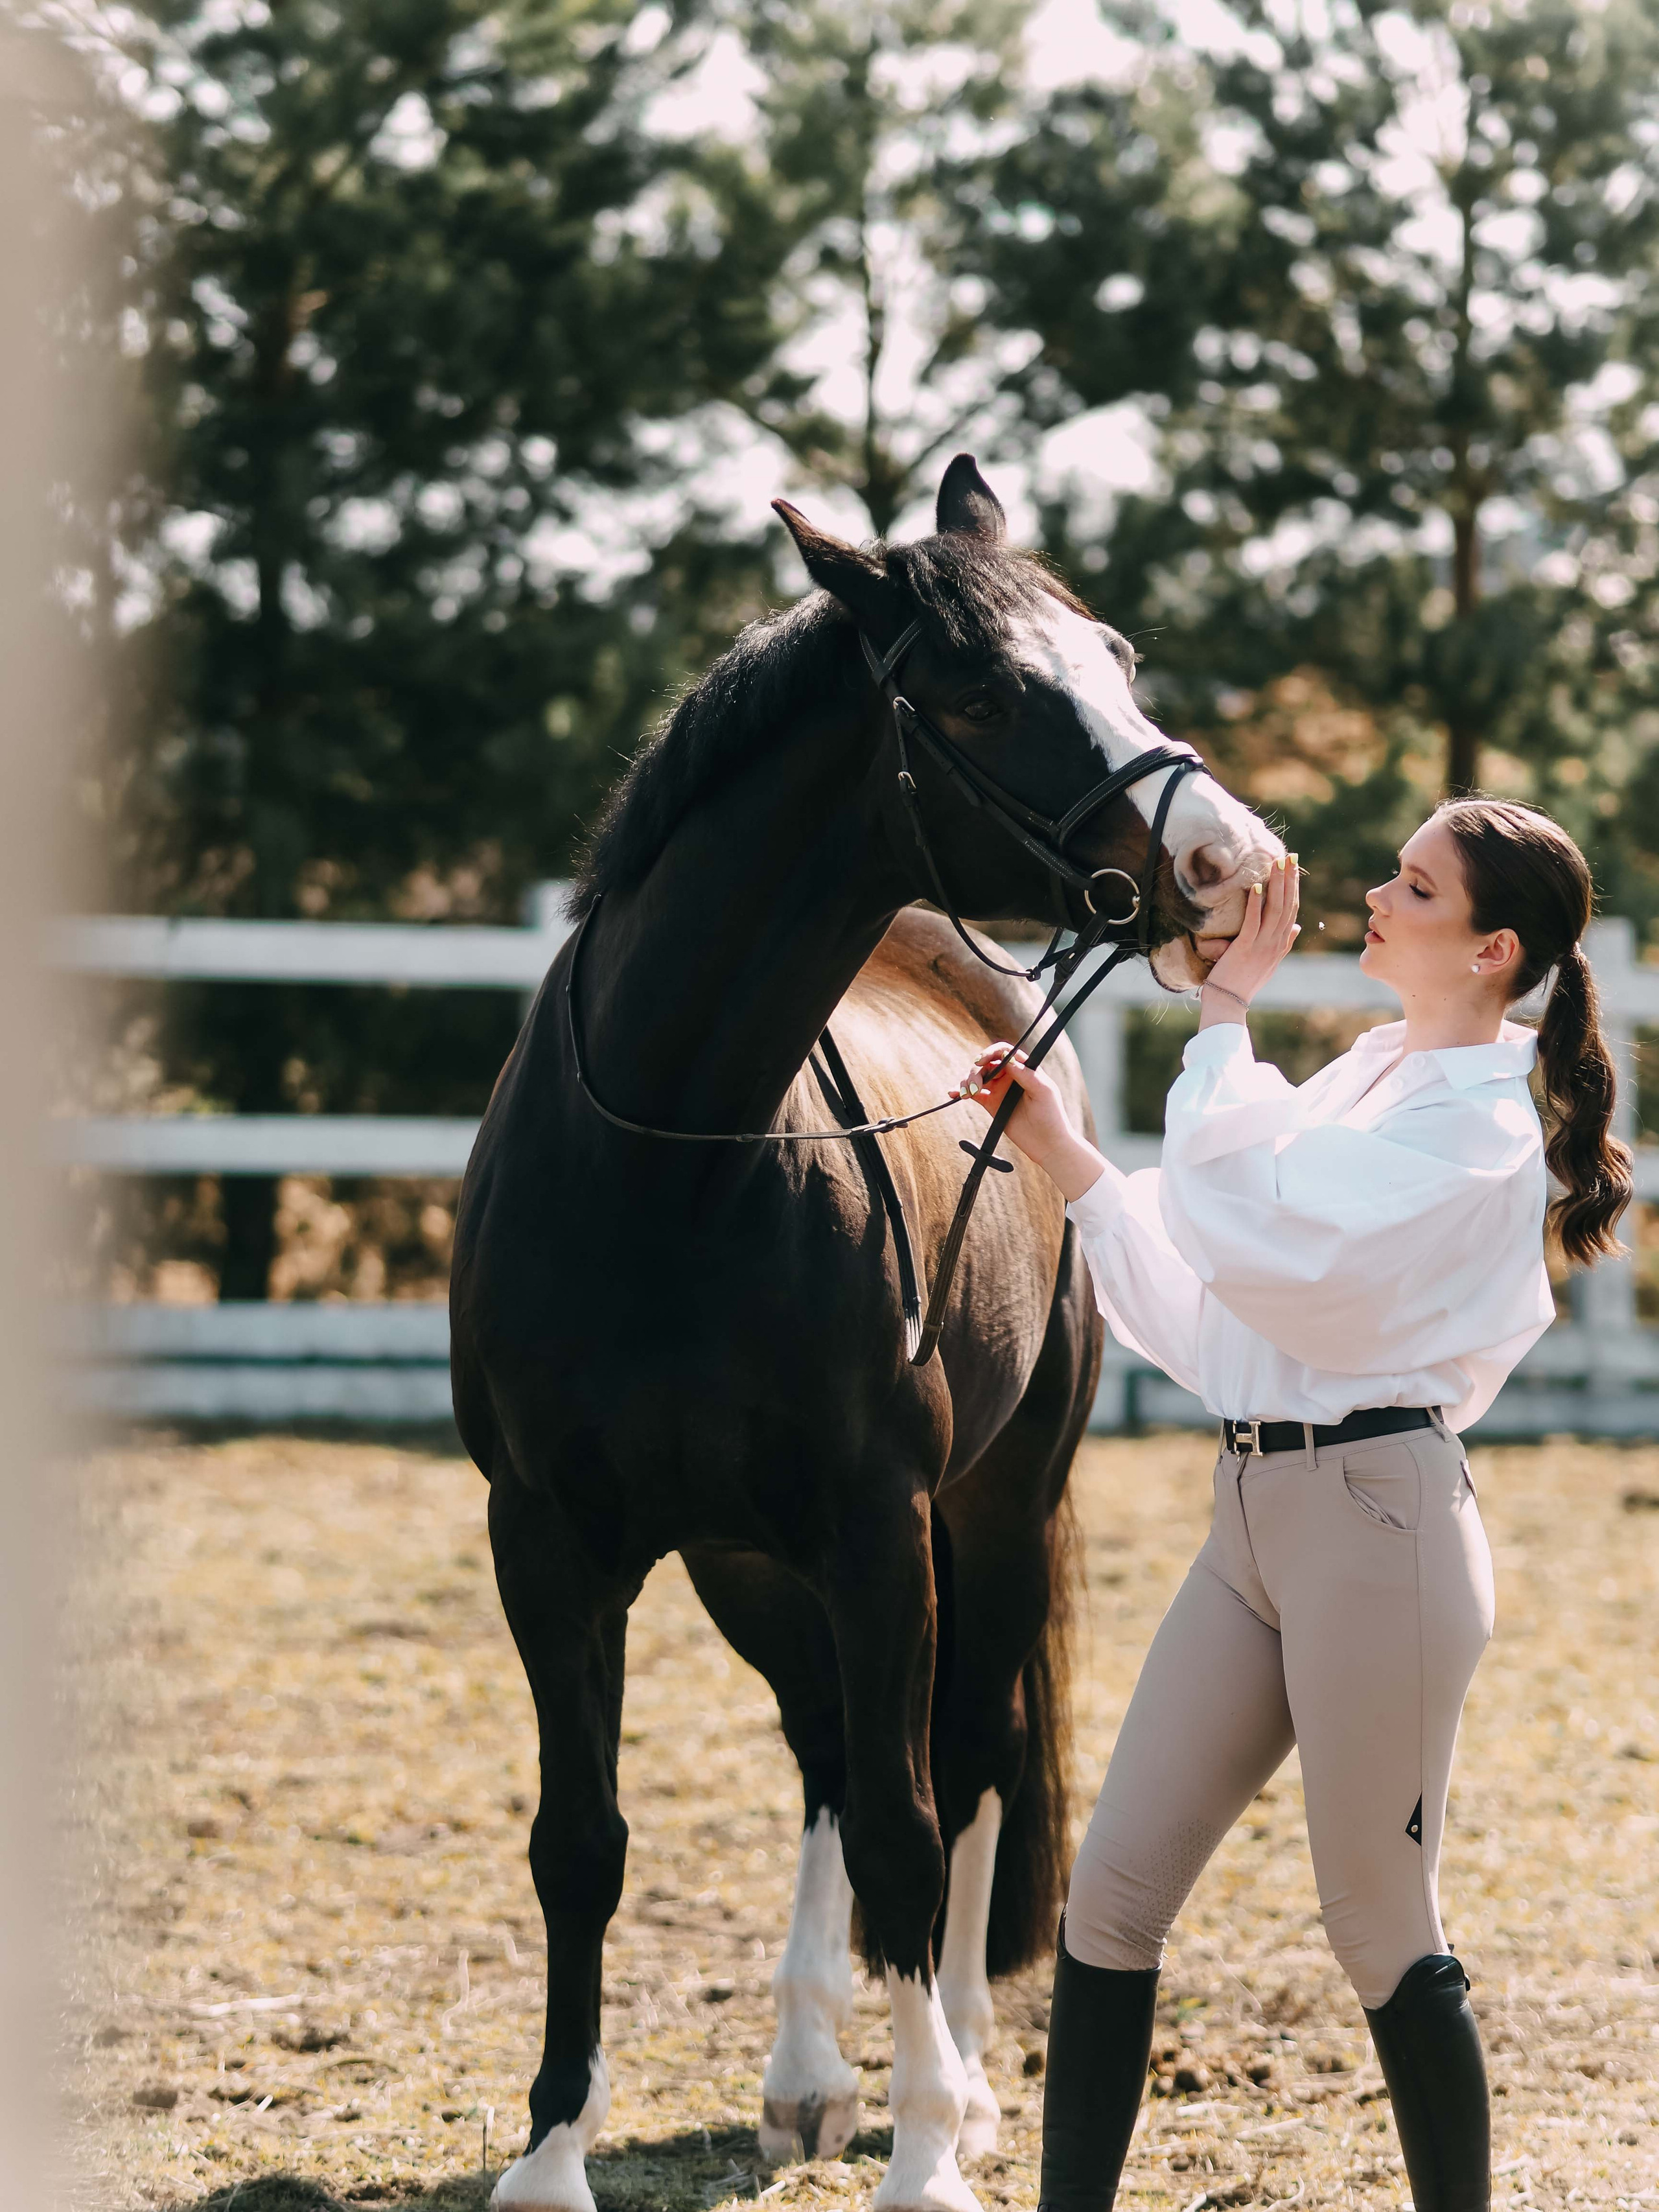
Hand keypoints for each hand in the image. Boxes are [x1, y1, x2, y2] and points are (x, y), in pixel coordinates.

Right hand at [949, 1044, 1106, 1200]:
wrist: (1047, 1143)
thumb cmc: (1051, 1115)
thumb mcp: (1042, 1091)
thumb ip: (1025, 1073)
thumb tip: (1006, 1056)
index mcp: (1024, 1069)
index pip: (1004, 1052)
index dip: (990, 1053)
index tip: (980, 1061)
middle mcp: (1010, 1077)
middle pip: (986, 1064)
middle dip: (976, 1072)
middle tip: (975, 1087)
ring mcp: (1000, 1090)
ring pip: (978, 1078)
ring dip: (967, 1081)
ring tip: (966, 1094)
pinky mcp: (991, 1104)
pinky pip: (974, 1094)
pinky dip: (962, 1092)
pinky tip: (954, 1093)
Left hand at [1200, 853, 1300, 1023]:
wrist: (1229, 1004)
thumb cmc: (1244, 982)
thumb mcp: (1269, 962)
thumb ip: (1284, 943)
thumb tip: (1296, 927)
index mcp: (1281, 945)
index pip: (1292, 910)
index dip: (1294, 888)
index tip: (1294, 869)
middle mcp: (1276, 944)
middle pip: (1287, 906)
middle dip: (1289, 880)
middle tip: (1291, 857)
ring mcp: (1262, 946)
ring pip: (1274, 910)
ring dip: (1277, 885)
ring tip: (1277, 864)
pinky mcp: (1245, 949)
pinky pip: (1252, 922)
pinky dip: (1256, 904)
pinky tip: (1256, 886)